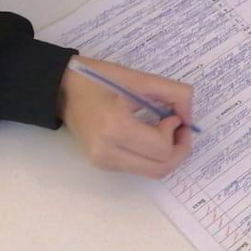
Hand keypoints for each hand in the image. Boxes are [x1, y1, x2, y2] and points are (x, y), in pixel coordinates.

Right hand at [59, 57, 193, 176]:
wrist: (61, 88)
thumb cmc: (98, 78)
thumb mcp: (139, 78)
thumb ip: (173, 93)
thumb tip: (189, 117)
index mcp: (115, 127)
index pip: (162, 148)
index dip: (177, 133)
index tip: (173, 114)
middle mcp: (107, 152)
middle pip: (161, 168)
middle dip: (179, 148)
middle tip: (179, 125)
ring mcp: (103, 162)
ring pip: (153, 172)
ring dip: (168, 153)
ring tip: (166, 129)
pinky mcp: (103, 164)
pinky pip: (140, 168)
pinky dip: (154, 155)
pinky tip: (151, 136)